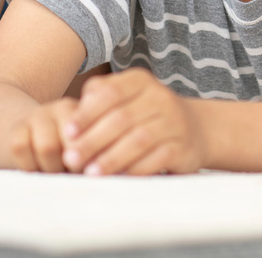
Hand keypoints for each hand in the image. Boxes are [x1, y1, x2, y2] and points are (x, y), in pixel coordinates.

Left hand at [33, 68, 204, 175]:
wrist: (193, 129)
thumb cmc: (144, 115)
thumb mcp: (124, 99)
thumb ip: (97, 101)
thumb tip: (70, 118)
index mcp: (140, 81)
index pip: (111, 92)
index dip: (88, 113)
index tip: (67, 133)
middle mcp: (160, 97)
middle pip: (122, 118)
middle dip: (93, 141)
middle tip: (71, 159)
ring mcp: (174, 121)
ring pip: (139, 139)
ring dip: (112, 158)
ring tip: (91, 173)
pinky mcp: (183, 146)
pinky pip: (157, 158)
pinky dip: (136, 170)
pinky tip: (118, 179)